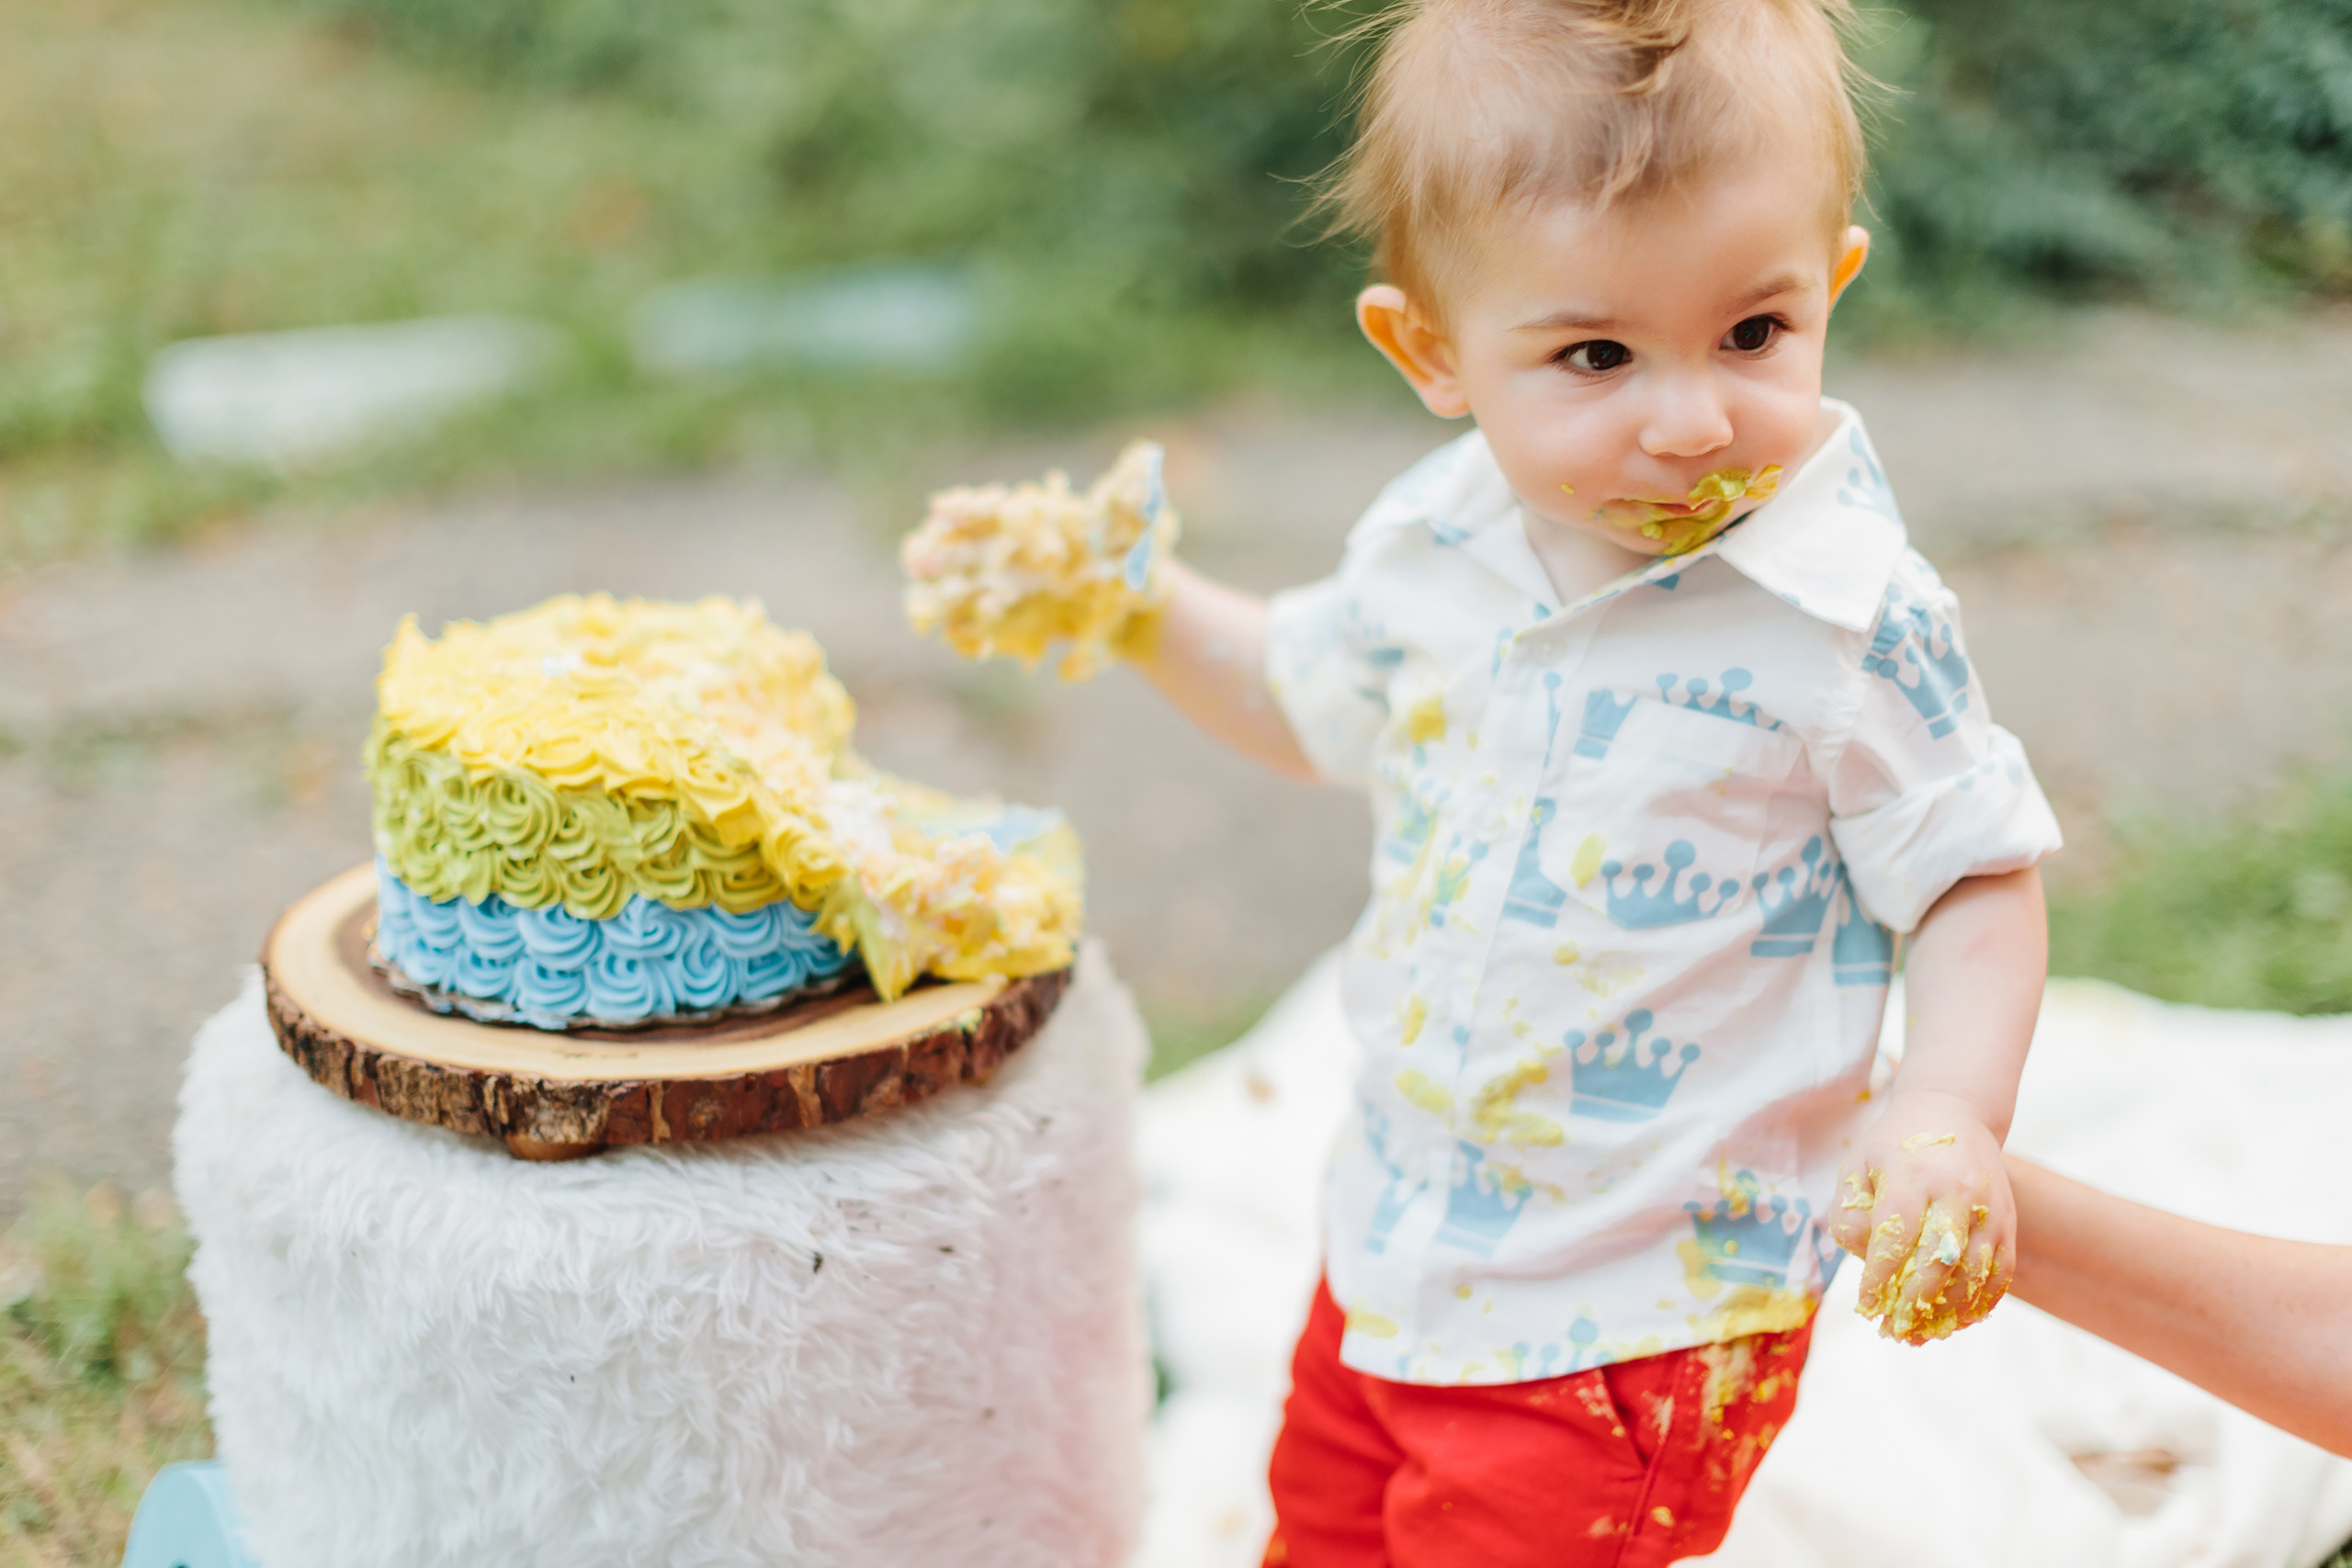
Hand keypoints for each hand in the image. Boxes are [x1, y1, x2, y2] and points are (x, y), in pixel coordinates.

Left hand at [1830, 1090, 2014, 1343]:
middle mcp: (1955, 1192)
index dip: (1880, 1278)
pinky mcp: (2008, 1221)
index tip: (1867, 1306)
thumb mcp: (1857, 1165)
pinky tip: (1960, 1320)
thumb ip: (1849, 1213)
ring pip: (1975, 1273)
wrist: (1953, 1110)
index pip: (1896, 1237)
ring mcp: (1987, 1208)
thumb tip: (1863, 1258)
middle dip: (1915, 1303)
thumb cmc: (1894, 1145)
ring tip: (1922, 1335)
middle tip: (1894, 1331)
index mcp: (1911, 1176)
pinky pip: (2002, 1272)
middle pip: (1939, 1261)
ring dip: (1950, 1312)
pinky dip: (1983, 1302)